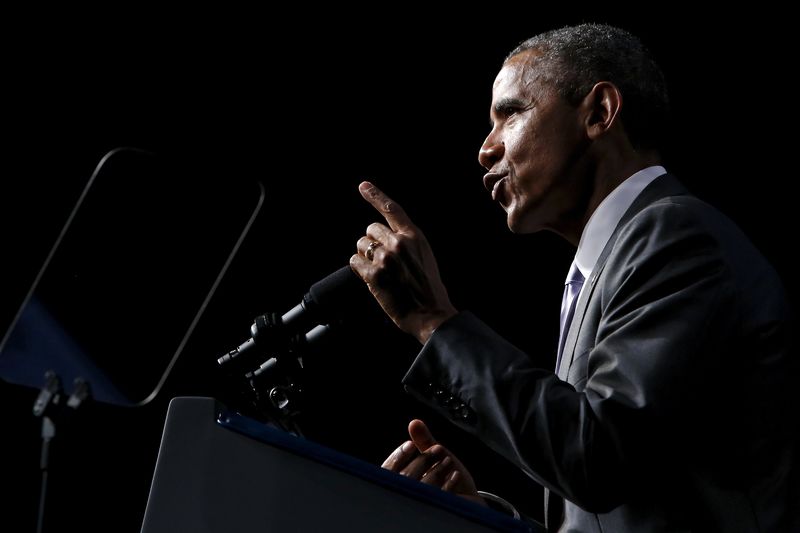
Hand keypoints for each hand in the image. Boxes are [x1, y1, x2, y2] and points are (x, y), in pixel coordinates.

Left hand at [350, 181, 456, 343]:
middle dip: (372, 243)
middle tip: (383, 261)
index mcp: (414, 236)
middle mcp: (399, 243)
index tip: (363, 186)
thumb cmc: (427, 287)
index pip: (392, 210)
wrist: (430, 313)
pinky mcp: (374, 275)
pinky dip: (359, 269)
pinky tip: (372, 279)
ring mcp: (386, 259)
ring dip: (365, 256)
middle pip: (370, 229)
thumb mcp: (424, 256)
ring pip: (361, 245)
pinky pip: (355, 262)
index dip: (376, 196)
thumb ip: (406, 242)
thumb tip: (384, 238)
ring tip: (380, 272)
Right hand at [381, 419, 484, 506]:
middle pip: (405, 477)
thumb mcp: (435, 456)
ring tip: (447, 461)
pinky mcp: (437, 511)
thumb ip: (424, 440)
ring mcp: (421, 505)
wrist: (467, 500)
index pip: (388, 470)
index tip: (410, 445)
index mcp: (399, 482)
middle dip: (423, 460)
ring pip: (422, 487)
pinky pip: (439, 497)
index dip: (398, 456)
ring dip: (437, 470)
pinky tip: (455, 475)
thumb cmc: (446, 478)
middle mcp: (406, 495)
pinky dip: (448, 483)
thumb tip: (414, 422)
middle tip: (437, 450)